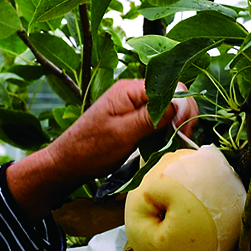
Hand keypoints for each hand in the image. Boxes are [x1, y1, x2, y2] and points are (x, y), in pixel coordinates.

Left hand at [6, 79, 198, 216]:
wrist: (67, 163)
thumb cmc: (90, 149)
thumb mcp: (123, 134)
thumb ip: (151, 117)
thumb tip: (179, 105)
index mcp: (129, 90)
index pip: (171, 86)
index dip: (183, 107)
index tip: (183, 131)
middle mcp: (133, 92)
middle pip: (172, 95)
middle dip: (182, 115)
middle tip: (183, 139)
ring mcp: (132, 105)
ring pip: (166, 108)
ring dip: (174, 124)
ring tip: (174, 143)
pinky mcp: (132, 118)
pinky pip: (156, 119)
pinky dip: (164, 130)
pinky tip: (163, 143)